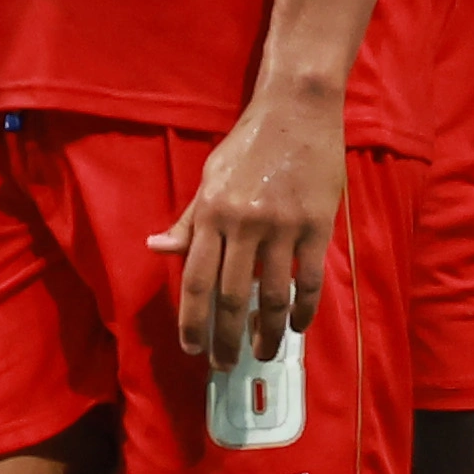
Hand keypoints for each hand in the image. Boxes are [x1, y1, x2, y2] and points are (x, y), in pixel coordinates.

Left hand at [156, 82, 343, 368]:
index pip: (196, 280)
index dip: (193, 322)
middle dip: (225, 338)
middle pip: (230, 297)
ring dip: (267, 333)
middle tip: (224, 364)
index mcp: (212, 213)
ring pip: (272, 295)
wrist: (297, 108)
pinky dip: (304, 309)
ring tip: (264, 354)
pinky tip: (298, 326)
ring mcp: (282, 226)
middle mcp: (243, 224)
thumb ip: (188, 219)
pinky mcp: (316, 224)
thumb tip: (157, 248)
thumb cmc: (249, 143)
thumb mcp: (210, 177)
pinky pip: (309, 279)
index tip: (193, 349)